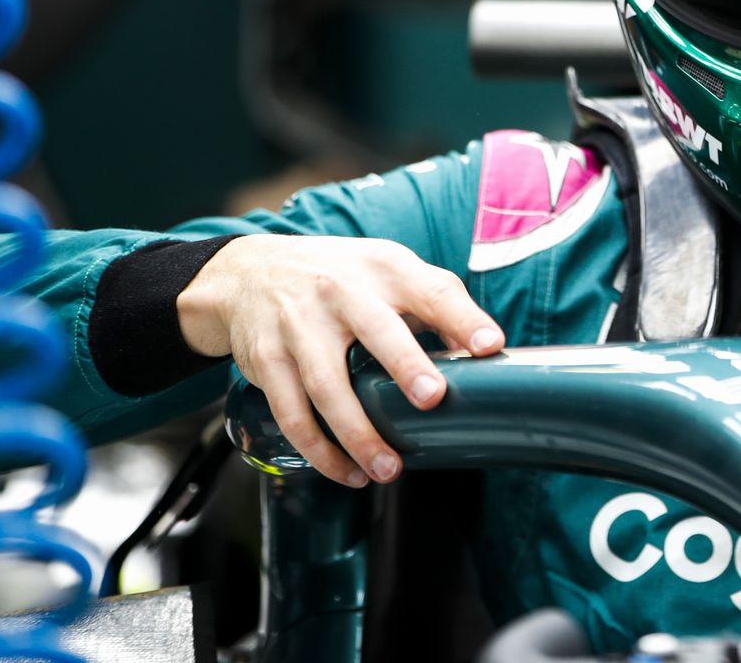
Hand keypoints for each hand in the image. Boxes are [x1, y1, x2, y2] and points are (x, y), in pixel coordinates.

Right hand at [177, 234, 503, 486]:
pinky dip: (320, 451)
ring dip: (360, 434)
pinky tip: (346, 472)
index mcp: (385, 268)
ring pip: (329, 386)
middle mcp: (342, 291)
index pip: (432, 289)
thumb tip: (485, 349)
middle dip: (406, 364)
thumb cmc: (342, 277)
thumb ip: (437, 302)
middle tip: (432, 400)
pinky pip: (293, 412)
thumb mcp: (389, 272)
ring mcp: (300, 324)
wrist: (250, 273)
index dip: (463, 318)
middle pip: (377, 330)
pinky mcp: (268, 358)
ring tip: (390, 470)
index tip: (490, 346)